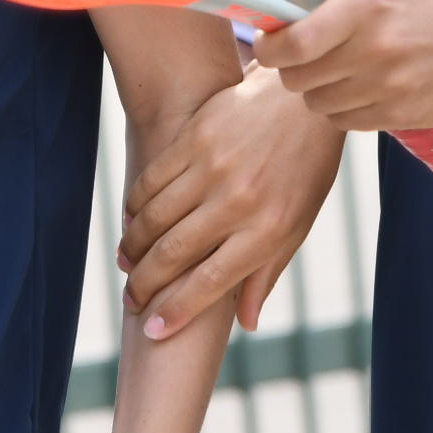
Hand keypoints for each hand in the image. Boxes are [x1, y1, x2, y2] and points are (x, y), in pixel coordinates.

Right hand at [119, 65, 343, 338]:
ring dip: (133, 247)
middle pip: (173, 255)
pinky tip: (132, 221)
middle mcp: (237, 201)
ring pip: (154, 219)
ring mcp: (213, 167)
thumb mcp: (297, 226)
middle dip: (144, 285)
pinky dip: (136, 206)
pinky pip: (152, 180)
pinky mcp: (194, 138)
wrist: (304, 102)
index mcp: (267, 231)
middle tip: (131, 299)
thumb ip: (266, 273)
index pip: (209, 283)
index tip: (152, 331)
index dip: (175, 311)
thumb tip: (245, 324)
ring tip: (127, 264)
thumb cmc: (305, 170)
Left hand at [253, 0, 432, 132]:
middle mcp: (375, 51)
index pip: (294, 44)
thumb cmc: (429, 0)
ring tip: (335, 68)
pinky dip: (341, 108)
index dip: (268, 48)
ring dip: (316, 89)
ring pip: (317, 104)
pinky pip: (344, 122)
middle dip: (290, 67)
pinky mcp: (398, 116)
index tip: (268, 41)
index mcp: (364, 7)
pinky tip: (359, 86)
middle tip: (303, 53)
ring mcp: (388, 88)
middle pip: (298, 78)